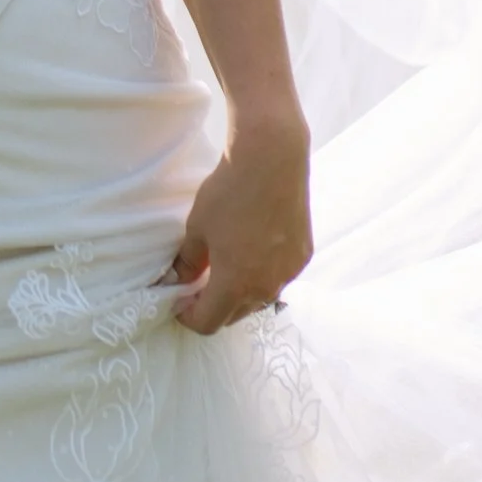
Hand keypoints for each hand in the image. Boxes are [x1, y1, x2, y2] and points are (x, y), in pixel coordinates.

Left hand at [168, 102, 310, 335]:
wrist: (272, 158)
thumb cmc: (228, 192)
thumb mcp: (197, 229)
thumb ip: (187, 263)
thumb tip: (178, 281)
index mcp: (236, 285)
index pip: (208, 323)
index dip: (188, 317)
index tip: (178, 301)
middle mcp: (267, 287)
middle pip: (234, 315)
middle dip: (213, 306)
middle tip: (197, 285)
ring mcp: (289, 273)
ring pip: (259, 298)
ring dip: (239, 293)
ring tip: (225, 267)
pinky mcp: (303, 256)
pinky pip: (278, 278)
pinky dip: (262, 275)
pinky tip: (252, 250)